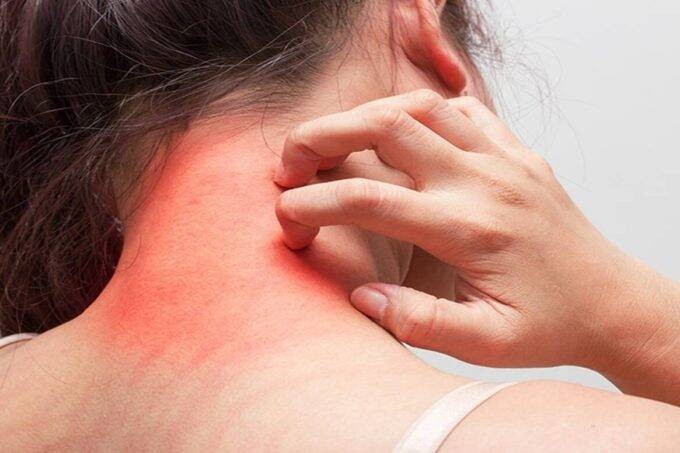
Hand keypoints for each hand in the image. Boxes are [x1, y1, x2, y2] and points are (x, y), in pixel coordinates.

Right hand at [273, 90, 679, 401]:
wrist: (611, 302)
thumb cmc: (551, 325)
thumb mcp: (486, 343)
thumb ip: (418, 321)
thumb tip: (361, 295)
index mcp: (468, 229)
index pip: (369, 199)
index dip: (313, 204)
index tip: (286, 220)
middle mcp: (483, 181)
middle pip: (386, 127)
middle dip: (323, 136)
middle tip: (290, 162)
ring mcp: (503, 159)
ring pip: (421, 106)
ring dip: (366, 115)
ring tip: (333, 141)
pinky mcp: (516, 153)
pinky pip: (463, 110)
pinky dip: (422, 113)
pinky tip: (402, 134)